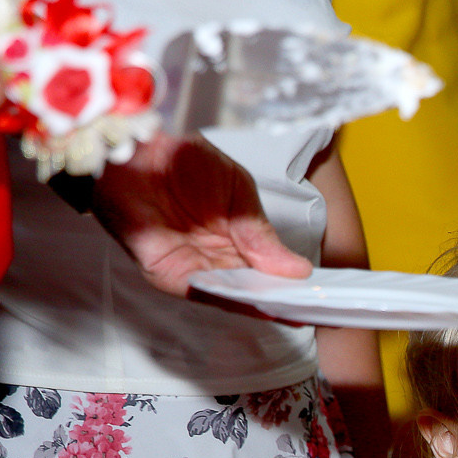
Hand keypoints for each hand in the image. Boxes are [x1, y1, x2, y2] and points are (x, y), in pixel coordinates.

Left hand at [92, 132, 311, 296]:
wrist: (136, 147)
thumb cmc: (183, 159)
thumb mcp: (240, 192)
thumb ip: (262, 234)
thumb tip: (297, 270)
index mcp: (235, 240)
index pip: (268, 270)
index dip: (292, 284)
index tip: (322, 297)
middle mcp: (214, 259)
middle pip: (253, 289)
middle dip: (283, 302)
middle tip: (316, 311)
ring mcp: (191, 269)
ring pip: (233, 295)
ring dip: (262, 304)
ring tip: (295, 310)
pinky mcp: (168, 273)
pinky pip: (205, 291)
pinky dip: (232, 298)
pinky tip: (258, 301)